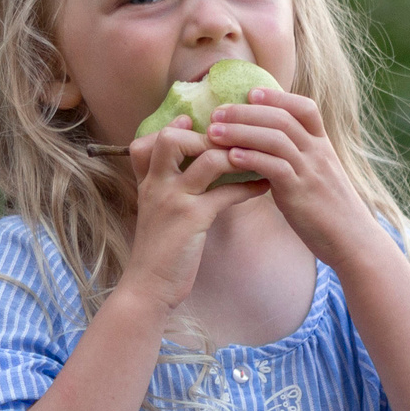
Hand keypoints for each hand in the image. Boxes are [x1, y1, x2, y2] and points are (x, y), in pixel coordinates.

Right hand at [120, 118, 266, 310]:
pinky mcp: (192, 218)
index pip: (149, 140)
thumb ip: (167, 186)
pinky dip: (249, 186)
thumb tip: (197, 163)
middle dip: (206, 135)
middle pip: (172, 137)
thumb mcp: (155, 210)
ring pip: (207, 158)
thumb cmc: (159, 249)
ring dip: (237, 155)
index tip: (200, 124)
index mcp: (146, 181)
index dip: (174, 127)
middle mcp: (156, 184)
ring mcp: (173, 199)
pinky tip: (263, 187)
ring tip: (256, 158)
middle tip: (233, 142)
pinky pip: (226, 192)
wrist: (149, 286)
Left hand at [203, 89, 378, 267]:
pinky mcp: (301, 192)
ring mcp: (311, 171)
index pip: (304, 107)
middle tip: (216, 113)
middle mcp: (318, 152)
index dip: (277, 97)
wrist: (353, 240)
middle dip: (246, 112)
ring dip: (240, 132)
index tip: (250, 92)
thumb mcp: (319, 175)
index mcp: (323, 145)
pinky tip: (230, 157)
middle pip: (282, 119)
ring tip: (213, 133)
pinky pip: (274, 167)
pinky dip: (251, 158)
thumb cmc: (330, 210)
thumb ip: (300, 158)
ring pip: (275, 138)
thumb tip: (270, 147)